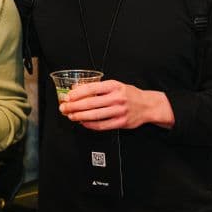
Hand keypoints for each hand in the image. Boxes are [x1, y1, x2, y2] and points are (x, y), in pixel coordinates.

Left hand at [59, 80, 174, 130]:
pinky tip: (83, 123)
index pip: (91, 88)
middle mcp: (117, 98)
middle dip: (74, 106)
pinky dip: (90, 124)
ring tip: (71, 116)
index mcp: (114, 86)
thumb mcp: (115, 85)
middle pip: (90, 103)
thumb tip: (76, 88)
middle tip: (64, 108)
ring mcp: (119, 111)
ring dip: (79, 116)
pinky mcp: (121, 122)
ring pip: (94, 115)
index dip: (77, 93)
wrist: (148, 105)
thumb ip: (98, 87)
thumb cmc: (129, 94)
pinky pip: (102, 125)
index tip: (67, 96)